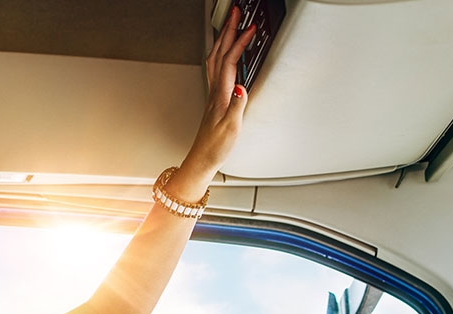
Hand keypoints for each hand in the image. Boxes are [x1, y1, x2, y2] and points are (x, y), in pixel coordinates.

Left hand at [170, 6, 256, 198]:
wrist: (202, 159)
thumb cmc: (216, 147)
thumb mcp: (231, 129)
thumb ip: (237, 107)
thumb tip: (242, 87)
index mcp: (220, 95)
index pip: (230, 62)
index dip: (240, 43)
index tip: (251, 27)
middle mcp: (215, 91)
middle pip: (219, 53)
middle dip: (228, 30)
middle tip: (237, 12)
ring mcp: (213, 93)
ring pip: (216, 58)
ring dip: (223, 38)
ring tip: (232, 24)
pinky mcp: (214, 98)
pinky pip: (217, 68)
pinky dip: (222, 53)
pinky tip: (226, 52)